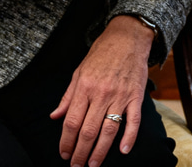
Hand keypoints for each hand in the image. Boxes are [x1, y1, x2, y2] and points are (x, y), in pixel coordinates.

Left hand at [50, 15, 152, 165]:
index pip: (72, 122)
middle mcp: (102, 93)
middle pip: (88, 131)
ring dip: (100, 151)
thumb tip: (55, 117)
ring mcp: (121, 95)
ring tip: (93, 165)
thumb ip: (68, 96)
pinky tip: (123, 150)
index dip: (66, 142)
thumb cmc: (102, 53)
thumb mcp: (79, 71)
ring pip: (109, 129)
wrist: (129, 36)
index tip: (64, 154)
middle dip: (80, 152)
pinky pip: (134, 120)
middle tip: (76, 166)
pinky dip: (130, 137)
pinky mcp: (136, 95)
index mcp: (85, 87)